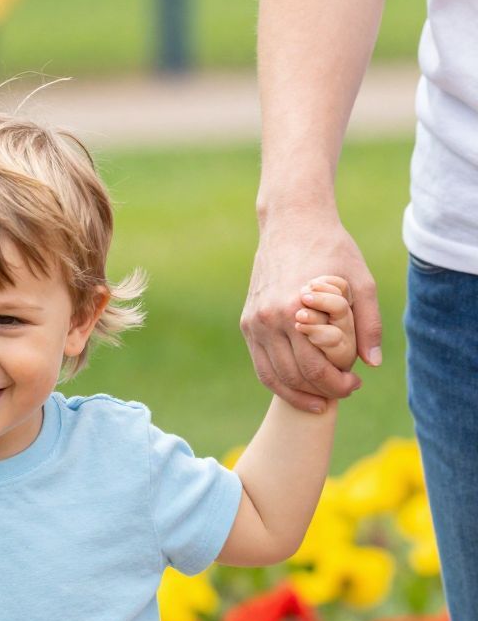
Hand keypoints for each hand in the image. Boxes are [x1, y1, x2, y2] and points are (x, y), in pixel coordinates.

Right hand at [242, 213, 381, 411]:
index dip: (337, 385)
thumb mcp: (361, 282)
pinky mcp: (247, 322)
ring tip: (321, 398)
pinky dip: (279, 382)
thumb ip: (369, 324)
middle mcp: (270, 320)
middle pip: (294, 376)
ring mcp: (255, 323)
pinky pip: (261, 364)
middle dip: (321, 392)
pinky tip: (299, 387)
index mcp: (296, 311)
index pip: (316, 368)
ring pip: (273, 377)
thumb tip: (373, 363)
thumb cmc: (333, 249)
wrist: (293, 223)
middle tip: (343, 392)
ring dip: (298, 394)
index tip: (355, 384)